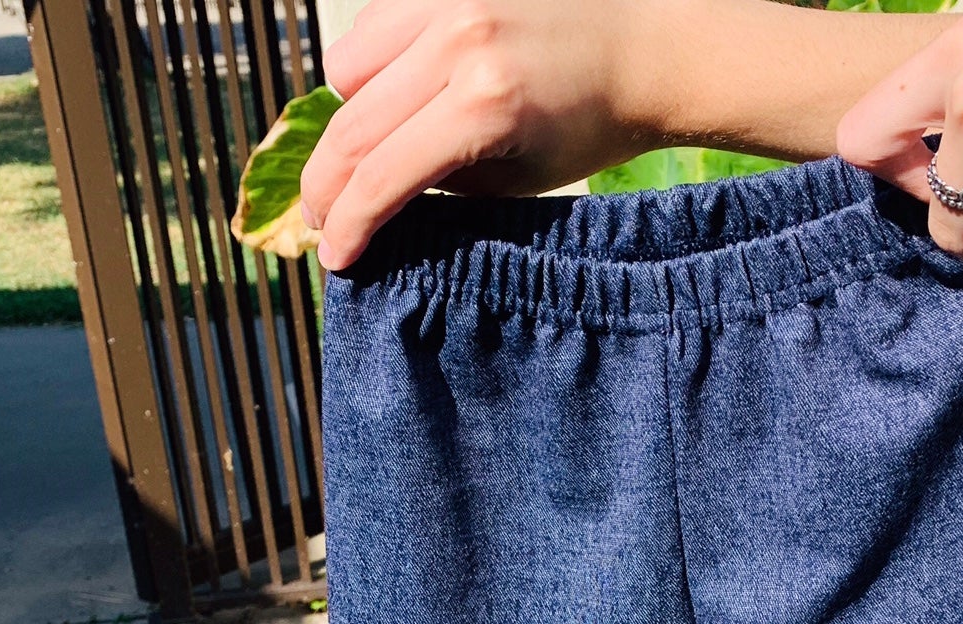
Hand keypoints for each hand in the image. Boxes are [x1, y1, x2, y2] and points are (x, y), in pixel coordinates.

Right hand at [302, 0, 664, 269]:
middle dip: (326, 186)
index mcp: (485, 106)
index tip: (334, 258)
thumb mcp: (519, 182)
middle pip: (351, 126)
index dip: (349, 225)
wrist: (642, 49)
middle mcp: (457, 43)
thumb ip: (443, 189)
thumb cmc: (590, 129)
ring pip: (346, 70)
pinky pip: (372, 27)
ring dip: (348, 121)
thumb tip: (374, 204)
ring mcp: (445, 1)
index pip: (384, 176)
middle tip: (320, 221)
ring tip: (371, 155)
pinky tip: (395, 99)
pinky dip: (369, 69)